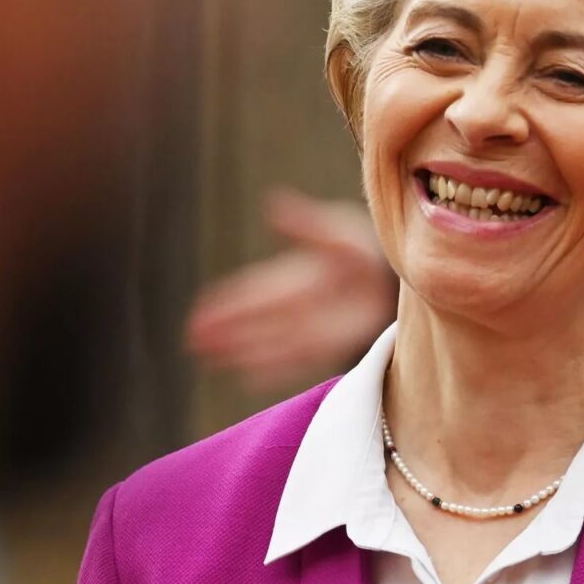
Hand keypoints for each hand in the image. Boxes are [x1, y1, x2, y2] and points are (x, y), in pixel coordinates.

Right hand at [188, 188, 396, 390]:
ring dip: (239, 350)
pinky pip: (295, 361)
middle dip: (224, 330)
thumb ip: (305, 224)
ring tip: (208, 358)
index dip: (228, 302)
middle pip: (253, 321)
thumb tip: (272, 204)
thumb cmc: (362, 250)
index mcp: (291, 277)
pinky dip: (272, 369)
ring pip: (267, 343)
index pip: (253, 292)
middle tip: (192, 339)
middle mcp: (294, 306)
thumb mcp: (336, 230)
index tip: (202, 312)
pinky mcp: (327, 347)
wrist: (391, 280)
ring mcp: (309, 329)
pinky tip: (248, 379)